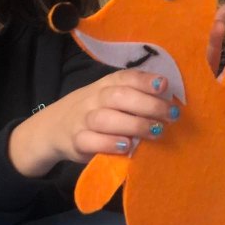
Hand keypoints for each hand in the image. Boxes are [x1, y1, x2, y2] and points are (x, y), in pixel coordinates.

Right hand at [9, 70, 176, 177]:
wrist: (54, 128)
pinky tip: (126, 146)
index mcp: (107, 84)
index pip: (126, 77)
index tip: (164, 86)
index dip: (145, 81)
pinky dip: (109, 143)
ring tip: (156, 132)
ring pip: (106, 118)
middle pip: (119, 96)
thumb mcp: (112, 98)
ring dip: (134, 125)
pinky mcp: (76, 141)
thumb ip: (136, 96)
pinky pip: (90, 140)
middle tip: (171, 115)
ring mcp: (83, 119)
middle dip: (148, 105)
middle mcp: (95, 98)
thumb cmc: (97, 111)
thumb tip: (171, 99)